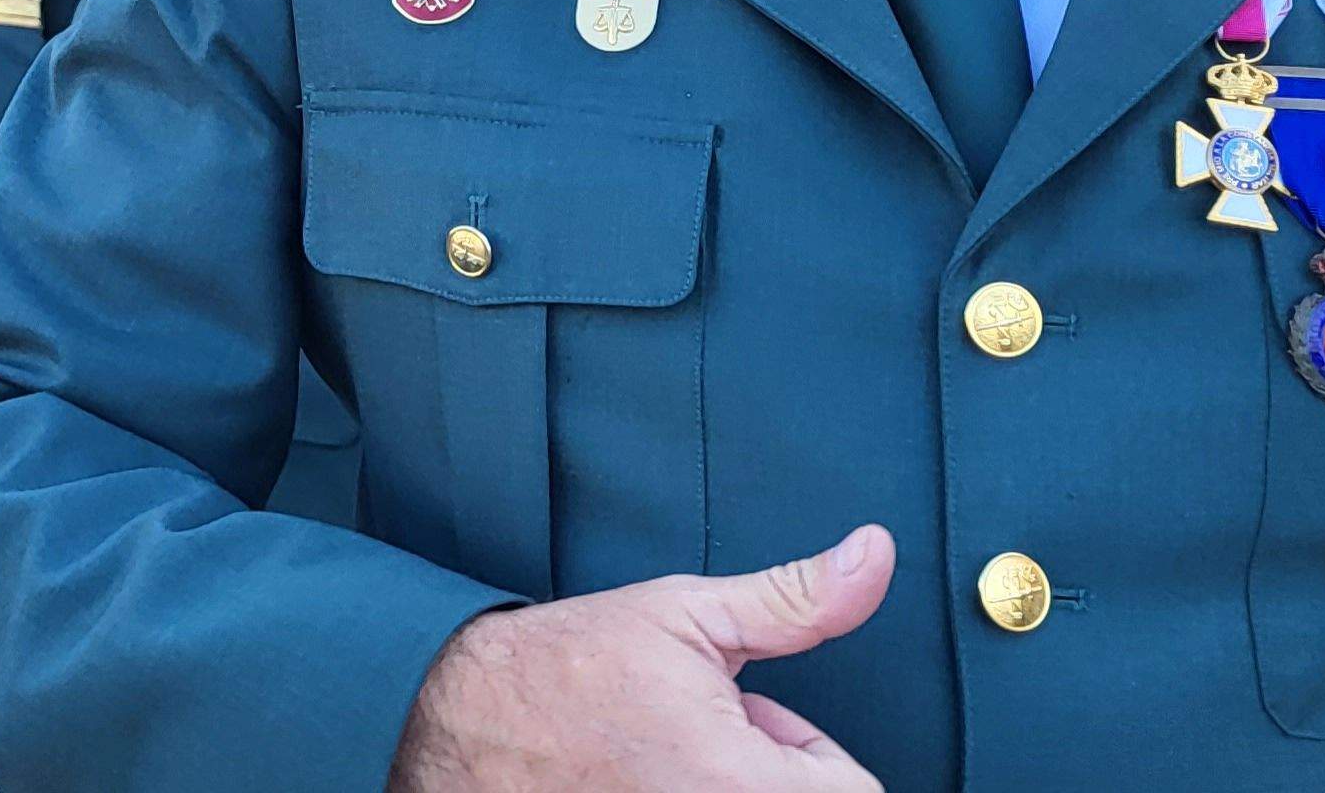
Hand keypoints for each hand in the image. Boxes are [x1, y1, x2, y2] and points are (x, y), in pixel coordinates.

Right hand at [389, 525, 892, 791]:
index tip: (754, 721)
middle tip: (704, 737)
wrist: (450, 720)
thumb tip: (874, 555)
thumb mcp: (687, 615)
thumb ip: (796, 599)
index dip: (810, 752)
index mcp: (744, 785)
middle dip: (768, 775)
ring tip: (664, 762)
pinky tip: (638, 783)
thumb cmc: (562, 668)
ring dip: (724, 792)